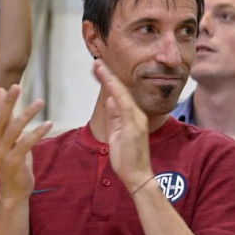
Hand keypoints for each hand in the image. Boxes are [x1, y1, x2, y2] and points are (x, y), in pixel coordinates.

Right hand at [0, 83, 51, 197]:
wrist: (14, 191)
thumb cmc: (14, 161)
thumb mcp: (10, 138)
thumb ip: (7, 118)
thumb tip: (5, 95)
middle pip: (0, 118)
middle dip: (7, 102)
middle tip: (17, 86)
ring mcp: (3, 152)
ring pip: (13, 129)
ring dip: (27, 114)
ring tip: (41, 101)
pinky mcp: (15, 161)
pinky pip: (26, 143)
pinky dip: (38, 132)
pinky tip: (49, 123)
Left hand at [93, 60, 152, 191]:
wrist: (137, 174)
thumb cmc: (127, 157)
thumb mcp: (117, 133)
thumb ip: (115, 116)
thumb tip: (111, 100)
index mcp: (131, 116)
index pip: (118, 94)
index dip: (109, 80)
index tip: (99, 68)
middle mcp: (135, 114)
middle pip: (120, 89)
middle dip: (108, 75)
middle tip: (96, 61)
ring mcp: (136, 119)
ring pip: (121, 93)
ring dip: (109, 79)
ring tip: (98, 66)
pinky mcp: (133, 125)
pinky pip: (123, 104)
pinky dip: (116, 92)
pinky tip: (108, 82)